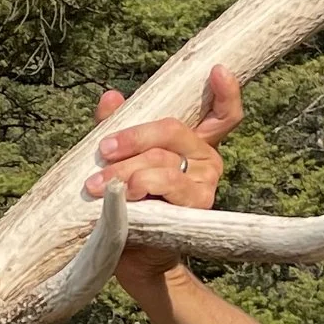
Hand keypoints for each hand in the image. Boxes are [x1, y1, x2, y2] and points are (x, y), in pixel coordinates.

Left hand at [84, 62, 242, 214]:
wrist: (132, 253)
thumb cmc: (130, 201)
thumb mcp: (122, 159)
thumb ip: (118, 126)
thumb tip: (111, 97)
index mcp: (192, 142)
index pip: (222, 113)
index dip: (226, 92)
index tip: (217, 70)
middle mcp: (206, 158)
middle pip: (172, 130)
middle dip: (133, 138)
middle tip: (103, 150)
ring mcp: (205, 182)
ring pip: (162, 160)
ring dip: (125, 170)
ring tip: (97, 184)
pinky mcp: (197, 205)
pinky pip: (167, 184)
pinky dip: (141, 185)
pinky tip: (126, 194)